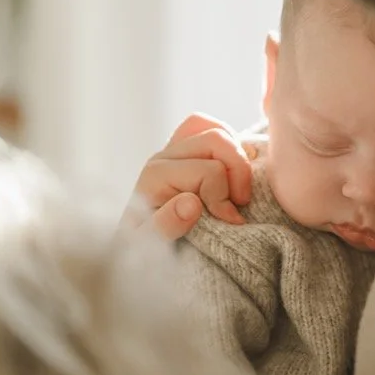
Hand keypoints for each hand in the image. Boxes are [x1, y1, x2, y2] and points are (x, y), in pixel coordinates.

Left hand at [124, 113, 254, 241]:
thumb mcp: (148, 245)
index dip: (224, 197)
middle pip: (215, 139)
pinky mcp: (185, 150)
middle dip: (238, 170)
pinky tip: (233, 175)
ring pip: (216, 129)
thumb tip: (191, 204)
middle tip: (241, 202)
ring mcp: (175, 149)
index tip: (230, 222)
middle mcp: (165, 155)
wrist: (133, 244)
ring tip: (238, 188)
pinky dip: (230, 145)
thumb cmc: (143, 246)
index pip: (209, 171)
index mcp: (157, 175)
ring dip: (238, 157)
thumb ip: (167, 225)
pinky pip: (211, 128)